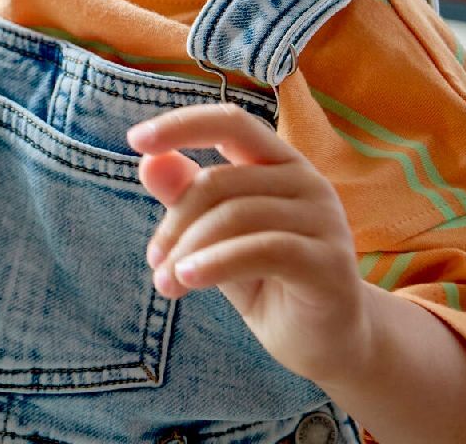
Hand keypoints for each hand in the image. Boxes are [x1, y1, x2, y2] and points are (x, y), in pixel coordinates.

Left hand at [129, 104, 370, 385]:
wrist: (322, 342)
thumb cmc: (263, 280)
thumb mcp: (214, 237)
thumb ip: (186, 198)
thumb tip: (149, 162)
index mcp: (278, 163)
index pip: (231, 123)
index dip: (183, 125)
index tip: (135, 140)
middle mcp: (307, 181)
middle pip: (218, 181)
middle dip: (175, 222)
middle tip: (154, 262)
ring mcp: (324, 220)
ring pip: (234, 216)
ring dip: (188, 252)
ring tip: (166, 283)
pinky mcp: (330, 262)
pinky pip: (262, 249)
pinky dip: (215, 263)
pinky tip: (187, 280)